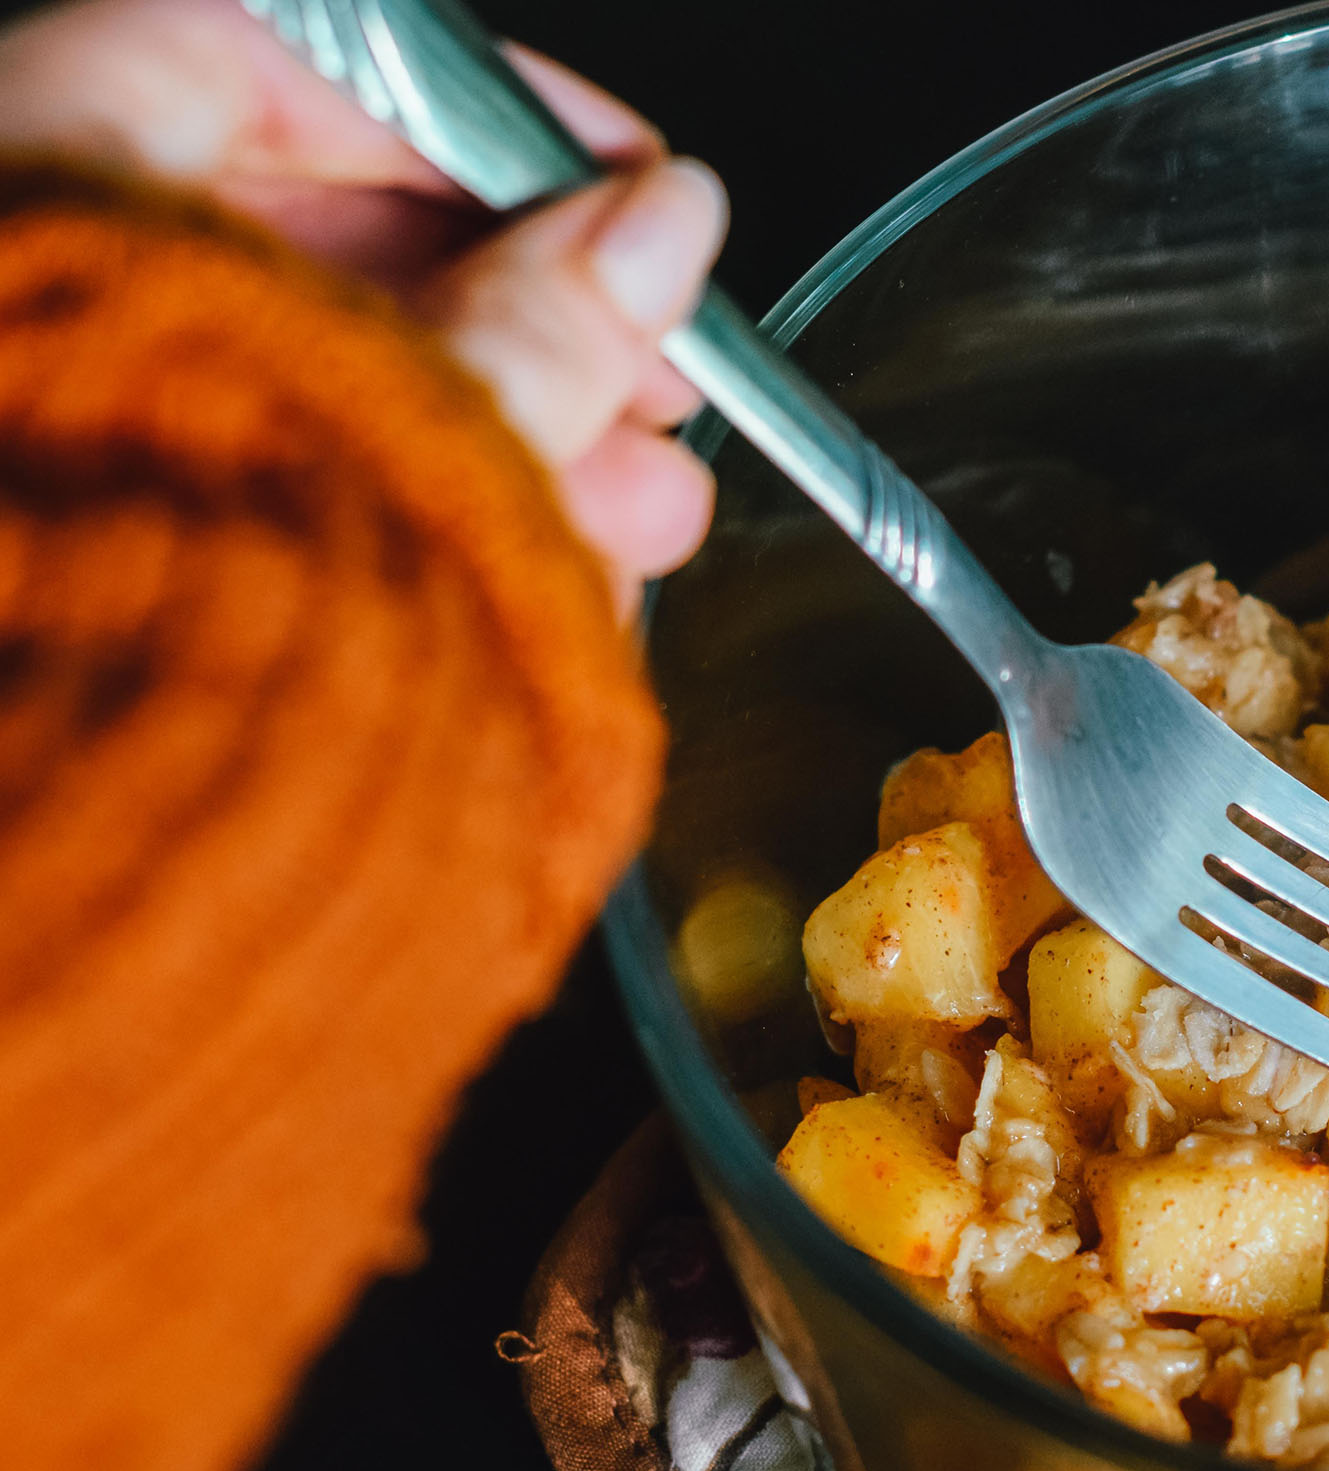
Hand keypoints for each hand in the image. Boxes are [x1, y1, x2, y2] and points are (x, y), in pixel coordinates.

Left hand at [0, 0, 728, 611]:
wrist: (90, 919)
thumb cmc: (200, 664)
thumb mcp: (420, 450)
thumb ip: (549, 323)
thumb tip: (658, 230)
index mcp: (39, 205)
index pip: (252, 49)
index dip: (467, 108)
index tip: (616, 178)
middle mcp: (21, 315)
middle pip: (286, 239)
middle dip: (518, 312)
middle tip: (658, 389)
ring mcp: (54, 457)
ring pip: (289, 399)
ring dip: (488, 445)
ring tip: (644, 528)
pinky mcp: (93, 588)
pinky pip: (261, 513)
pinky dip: (393, 537)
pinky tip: (534, 591)